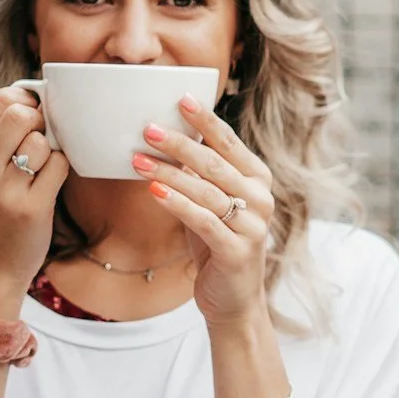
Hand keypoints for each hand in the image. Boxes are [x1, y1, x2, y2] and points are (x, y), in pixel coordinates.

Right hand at [0, 84, 71, 297]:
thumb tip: (33, 98)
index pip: (1, 99)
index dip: (26, 100)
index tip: (33, 116)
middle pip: (22, 114)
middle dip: (40, 122)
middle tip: (41, 140)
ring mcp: (3, 189)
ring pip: (42, 141)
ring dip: (50, 151)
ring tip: (40, 170)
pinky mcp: (30, 208)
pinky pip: (59, 166)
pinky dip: (61, 170)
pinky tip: (49, 184)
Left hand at [134, 96, 277, 327]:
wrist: (234, 300)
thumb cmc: (218, 244)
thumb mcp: (212, 203)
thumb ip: (201, 174)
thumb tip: (168, 136)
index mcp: (257, 180)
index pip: (229, 142)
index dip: (204, 119)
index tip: (179, 98)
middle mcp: (261, 198)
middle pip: (214, 163)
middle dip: (178, 143)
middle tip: (146, 128)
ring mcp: (252, 226)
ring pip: (205, 190)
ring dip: (168, 172)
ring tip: (137, 160)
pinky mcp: (237, 250)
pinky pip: (202, 220)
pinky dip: (176, 203)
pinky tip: (154, 190)